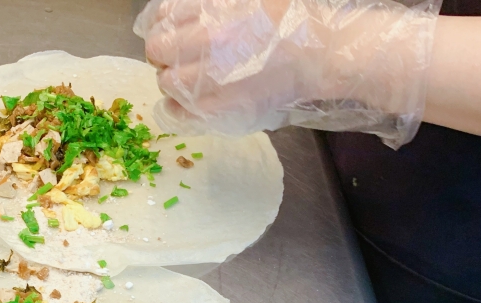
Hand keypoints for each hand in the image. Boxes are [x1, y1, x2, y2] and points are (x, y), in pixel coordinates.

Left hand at [134, 0, 439, 148]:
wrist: (322, 51)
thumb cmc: (292, 18)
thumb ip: (210, 4)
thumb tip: (173, 14)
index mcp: (211, 10)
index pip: (164, 16)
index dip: (165, 26)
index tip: (173, 32)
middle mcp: (205, 41)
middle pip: (158, 49)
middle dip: (163, 53)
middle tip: (177, 59)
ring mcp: (210, 77)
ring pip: (166, 82)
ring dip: (171, 80)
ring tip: (187, 81)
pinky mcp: (220, 108)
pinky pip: (179, 113)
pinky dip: (175, 110)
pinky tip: (182, 105)